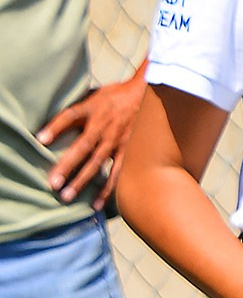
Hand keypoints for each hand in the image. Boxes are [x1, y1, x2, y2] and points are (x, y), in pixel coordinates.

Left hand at [39, 76, 148, 208]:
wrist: (147, 95)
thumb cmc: (115, 96)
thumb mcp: (93, 94)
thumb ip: (76, 108)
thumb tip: (51, 117)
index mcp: (92, 109)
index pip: (70, 116)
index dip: (56, 126)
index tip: (40, 139)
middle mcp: (103, 126)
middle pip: (82, 146)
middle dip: (67, 165)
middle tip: (53, 183)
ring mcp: (116, 141)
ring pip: (97, 163)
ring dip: (82, 180)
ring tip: (68, 196)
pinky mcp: (128, 151)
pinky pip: (116, 173)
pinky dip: (106, 189)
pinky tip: (95, 203)